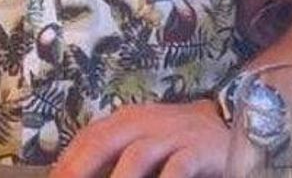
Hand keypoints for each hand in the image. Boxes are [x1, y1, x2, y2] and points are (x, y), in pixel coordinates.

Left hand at [50, 100, 231, 177]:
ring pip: (137, 155)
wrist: (224, 127)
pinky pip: (177, 168)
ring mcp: (172, 134)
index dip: (67, 162)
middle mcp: (145, 122)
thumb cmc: (174, 142)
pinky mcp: (198, 149)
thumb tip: (71, 174)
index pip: (88, 138)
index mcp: (126, 120)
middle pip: (103, 141)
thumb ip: (113, 158)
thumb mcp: (141, 144)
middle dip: (80, 169)